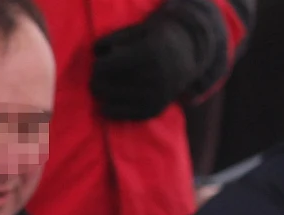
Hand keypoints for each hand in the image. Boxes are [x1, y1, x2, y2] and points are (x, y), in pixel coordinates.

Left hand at [90, 6, 203, 121]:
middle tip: (106, 74)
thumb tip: (95, 52)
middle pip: (101, 85)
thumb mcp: (137, 30)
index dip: (98, 64)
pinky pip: (116, 114)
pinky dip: (109, 107)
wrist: (189, 55)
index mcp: (150, 52)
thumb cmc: (154, 40)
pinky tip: (114, 98)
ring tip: (113, 83)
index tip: (103, 61)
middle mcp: (154, 76)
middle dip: (98, 79)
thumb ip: (113, 39)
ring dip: (104, 92)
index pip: (102, 67)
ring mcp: (155, 96)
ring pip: (106, 100)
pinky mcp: (152, 111)